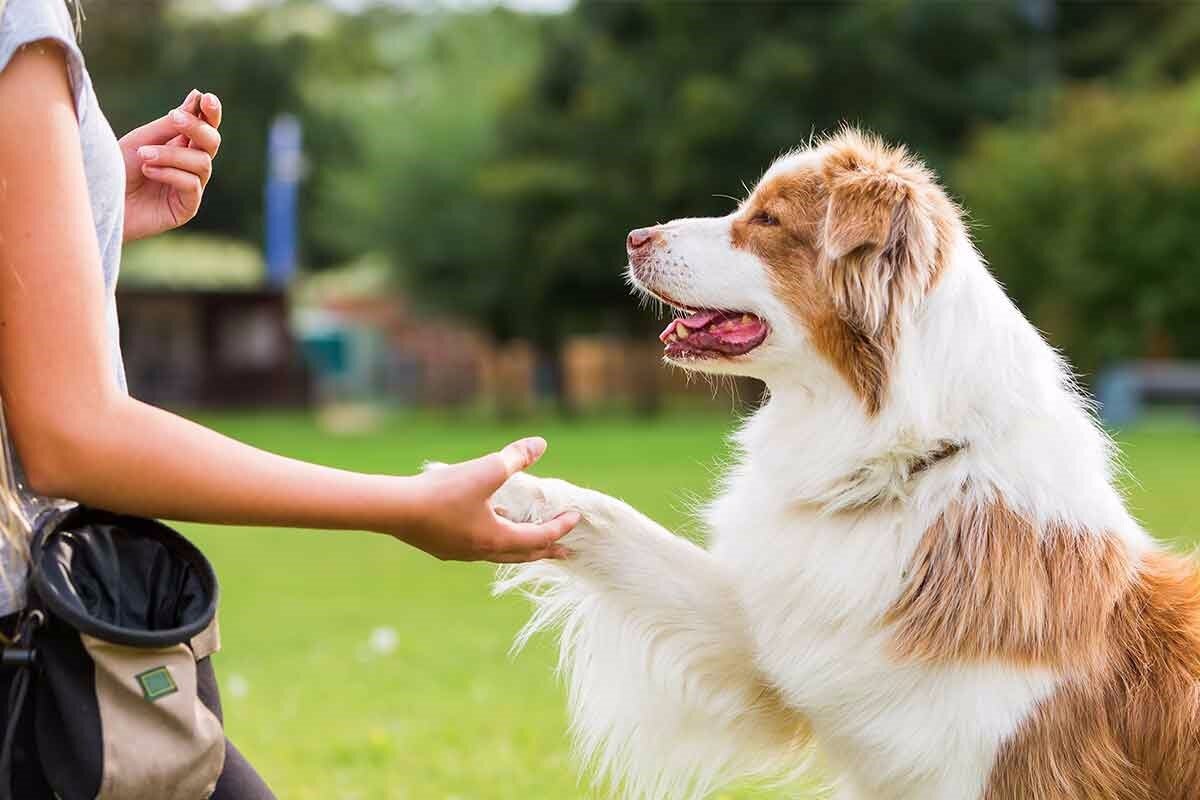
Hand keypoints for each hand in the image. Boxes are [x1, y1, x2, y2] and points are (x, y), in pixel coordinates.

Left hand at [119, 89, 221, 241]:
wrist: (98, 201)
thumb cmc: (116, 169)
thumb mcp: (141, 140)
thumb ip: (170, 125)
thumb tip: (196, 97)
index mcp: (181, 145)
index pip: (206, 127)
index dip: (210, 113)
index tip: (206, 98)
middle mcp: (190, 166)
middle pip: (211, 142)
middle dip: (197, 127)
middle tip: (175, 117)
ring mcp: (191, 188)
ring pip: (202, 163)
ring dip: (172, 154)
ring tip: (143, 156)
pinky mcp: (187, 208)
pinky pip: (192, 184)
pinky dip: (170, 173)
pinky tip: (148, 171)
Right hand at [400, 437, 578, 562]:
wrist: (395, 510)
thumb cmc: (443, 492)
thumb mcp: (486, 470)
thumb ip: (515, 457)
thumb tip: (540, 444)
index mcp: (497, 538)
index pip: (539, 537)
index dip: (560, 527)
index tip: (575, 518)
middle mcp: (481, 552)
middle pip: (522, 554)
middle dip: (546, 550)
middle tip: (564, 553)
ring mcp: (460, 552)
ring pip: (498, 552)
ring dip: (518, 544)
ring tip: (528, 535)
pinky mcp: (442, 546)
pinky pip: (478, 545)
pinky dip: (492, 536)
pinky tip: (487, 520)